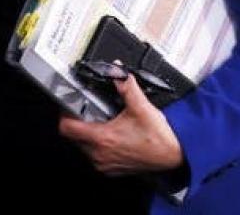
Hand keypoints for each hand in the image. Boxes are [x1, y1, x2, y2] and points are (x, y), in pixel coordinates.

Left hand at [58, 73, 183, 175]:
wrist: (175, 157)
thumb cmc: (159, 138)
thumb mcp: (141, 106)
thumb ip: (126, 86)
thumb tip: (117, 70)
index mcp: (102, 138)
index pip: (66, 128)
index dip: (65, 114)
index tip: (71, 105)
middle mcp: (99, 154)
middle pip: (72, 136)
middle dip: (77, 122)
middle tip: (87, 110)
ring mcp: (105, 164)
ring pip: (82, 147)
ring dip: (87, 134)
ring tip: (101, 121)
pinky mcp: (111, 169)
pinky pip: (94, 156)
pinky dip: (97, 145)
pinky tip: (110, 134)